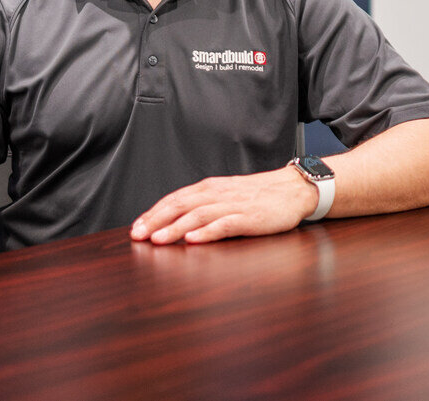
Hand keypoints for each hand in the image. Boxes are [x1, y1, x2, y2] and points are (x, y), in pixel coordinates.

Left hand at [129, 166, 319, 244]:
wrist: (292, 189)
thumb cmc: (257, 196)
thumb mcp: (225, 196)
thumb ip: (202, 205)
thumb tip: (174, 220)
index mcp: (209, 188)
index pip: (174, 199)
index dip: (153, 213)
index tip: (136, 227)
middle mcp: (217, 194)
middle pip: (180, 205)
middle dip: (156, 220)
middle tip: (137, 235)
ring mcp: (233, 205)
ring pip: (198, 215)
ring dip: (175, 227)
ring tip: (158, 239)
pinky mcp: (249, 217)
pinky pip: (225, 224)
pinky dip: (207, 232)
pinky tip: (193, 239)